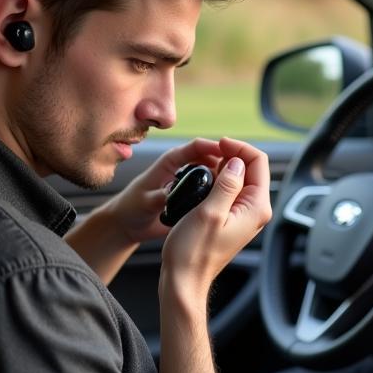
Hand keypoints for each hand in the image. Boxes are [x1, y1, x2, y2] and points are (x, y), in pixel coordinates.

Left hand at [103, 138, 232, 245]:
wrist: (128, 225)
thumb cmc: (131, 209)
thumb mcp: (145, 202)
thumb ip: (160, 196)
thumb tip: (174, 191)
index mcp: (170, 162)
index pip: (196, 147)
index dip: (215, 147)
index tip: (230, 153)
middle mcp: (183, 168)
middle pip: (212, 157)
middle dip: (229, 161)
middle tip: (244, 172)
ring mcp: (190, 182)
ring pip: (216, 173)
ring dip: (229, 177)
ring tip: (243, 187)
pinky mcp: (194, 196)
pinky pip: (213, 189)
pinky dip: (224, 192)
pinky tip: (233, 201)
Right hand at [159, 137, 271, 298]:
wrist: (185, 278)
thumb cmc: (194, 251)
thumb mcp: (210, 212)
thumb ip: (227, 184)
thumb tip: (237, 162)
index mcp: (256, 207)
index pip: (259, 162)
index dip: (239, 147)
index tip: (218, 144)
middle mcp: (256, 210)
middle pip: (252, 168)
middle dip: (231, 155)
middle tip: (208, 153)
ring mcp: (245, 214)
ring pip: (240, 178)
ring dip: (223, 167)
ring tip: (202, 166)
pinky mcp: (232, 218)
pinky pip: (230, 190)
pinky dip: (218, 180)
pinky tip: (202, 181)